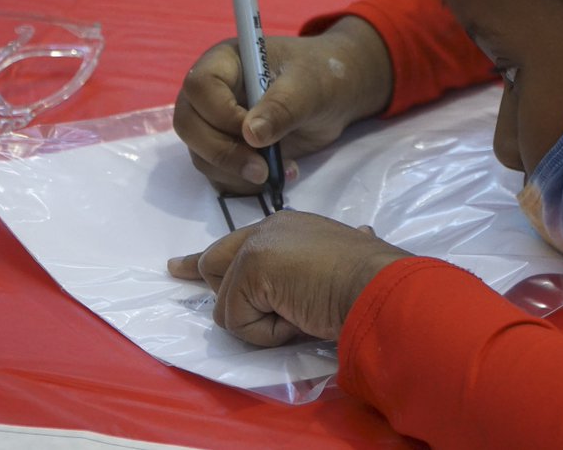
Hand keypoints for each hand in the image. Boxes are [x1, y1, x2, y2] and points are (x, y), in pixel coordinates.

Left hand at [167, 210, 410, 344]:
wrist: (379, 285)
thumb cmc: (371, 280)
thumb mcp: (341, 265)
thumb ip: (331, 259)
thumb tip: (366, 234)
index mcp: (291, 228)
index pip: (238, 244)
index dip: (211, 260)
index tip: (183, 266)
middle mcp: (269, 230)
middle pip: (215, 264)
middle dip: (215, 286)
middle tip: (201, 282)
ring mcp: (257, 247)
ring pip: (228, 307)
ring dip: (265, 325)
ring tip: (304, 315)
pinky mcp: (250, 271)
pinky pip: (238, 323)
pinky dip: (268, 333)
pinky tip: (300, 319)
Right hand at [173, 17, 391, 194]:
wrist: (333, 95)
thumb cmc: (320, 77)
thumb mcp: (309, 88)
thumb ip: (282, 107)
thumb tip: (251, 135)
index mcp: (225, 62)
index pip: (200, 87)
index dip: (220, 114)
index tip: (254, 133)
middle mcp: (211, 93)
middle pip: (189, 125)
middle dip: (222, 153)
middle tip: (261, 170)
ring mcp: (215, 124)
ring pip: (201, 155)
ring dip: (236, 173)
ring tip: (284, 170)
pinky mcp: (227, 150)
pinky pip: (218, 173)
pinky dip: (244, 183)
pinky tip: (279, 176)